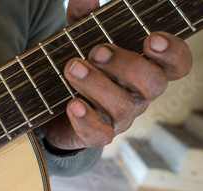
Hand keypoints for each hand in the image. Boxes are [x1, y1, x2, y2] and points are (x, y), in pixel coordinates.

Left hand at [41, 0, 192, 149]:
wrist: (51, 105)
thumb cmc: (78, 65)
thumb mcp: (78, 37)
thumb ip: (84, 17)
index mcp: (145, 68)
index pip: (177, 64)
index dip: (172, 52)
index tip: (150, 38)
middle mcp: (138, 95)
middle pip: (153, 84)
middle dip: (126, 65)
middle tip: (96, 52)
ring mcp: (120, 117)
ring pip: (122, 107)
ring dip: (97, 85)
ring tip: (72, 68)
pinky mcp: (97, 135)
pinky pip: (100, 134)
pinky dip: (86, 120)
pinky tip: (72, 104)